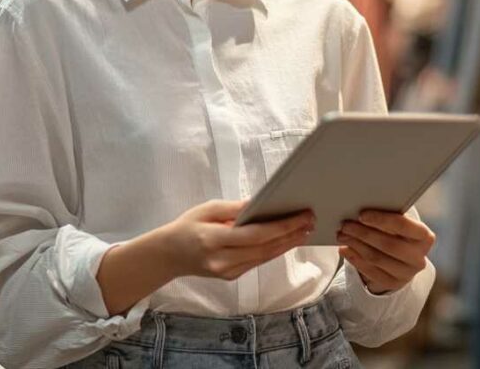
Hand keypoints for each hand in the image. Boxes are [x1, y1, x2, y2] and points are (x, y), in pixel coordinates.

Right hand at [160, 200, 314, 280]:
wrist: (169, 255)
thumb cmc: (187, 226)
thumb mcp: (207, 209)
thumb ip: (234, 208)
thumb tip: (262, 202)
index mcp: (213, 240)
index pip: (255, 235)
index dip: (282, 226)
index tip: (301, 215)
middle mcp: (222, 260)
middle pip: (265, 248)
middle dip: (291, 234)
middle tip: (310, 221)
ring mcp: (227, 272)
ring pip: (265, 257)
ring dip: (287, 244)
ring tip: (305, 230)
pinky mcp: (232, 277)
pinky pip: (258, 262)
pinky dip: (274, 250)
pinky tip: (287, 240)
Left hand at [336, 210, 434, 293]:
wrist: (401, 261)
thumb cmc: (397, 234)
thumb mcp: (398, 225)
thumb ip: (387, 217)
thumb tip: (360, 209)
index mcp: (424, 237)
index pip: (403, 226)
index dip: (381, 219)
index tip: (362, 214)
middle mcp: (418, 257)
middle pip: (388, 244)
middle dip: (364, 233)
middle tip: (345, 224)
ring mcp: (407, 274)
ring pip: (376, 258)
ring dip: (356, 245)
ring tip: (342, 235)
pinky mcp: (392, 284)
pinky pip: (370, 272)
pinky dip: (354, 259)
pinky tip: (344, 249)